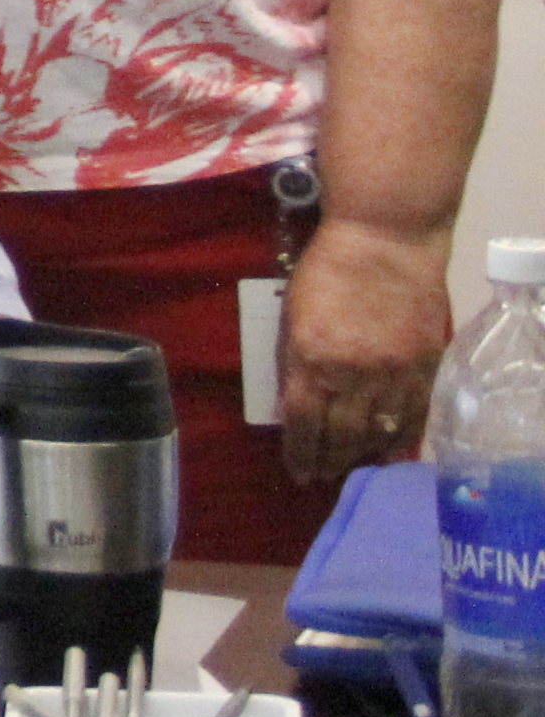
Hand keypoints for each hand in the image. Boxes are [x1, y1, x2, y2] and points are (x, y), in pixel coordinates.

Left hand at [282, 219, 454, 483]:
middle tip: (323, 476)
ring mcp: (393, 373)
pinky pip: (414, 417)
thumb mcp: (292, 314)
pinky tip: (390, 453)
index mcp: (310, 358)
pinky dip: (401, 440)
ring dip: (363, 455)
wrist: (385, 240)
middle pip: (341, 435)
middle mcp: (352, 374)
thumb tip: (294, 407)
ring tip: (352, 468)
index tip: (298, 472)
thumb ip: (292, 362)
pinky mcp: (425, 367)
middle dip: (330, 461)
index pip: (303, 423)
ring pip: (378, 432)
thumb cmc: (327, 270)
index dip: (300, 454)